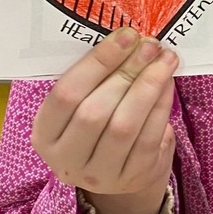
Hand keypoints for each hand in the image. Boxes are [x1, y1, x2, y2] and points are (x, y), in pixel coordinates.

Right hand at [31, 27, 177, 213]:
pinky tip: (167, 83)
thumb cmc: (96, 123)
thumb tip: (127, 40)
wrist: (116, 172)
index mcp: (45, 133)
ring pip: (125, 126)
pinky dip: (161, 106)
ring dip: (148, 86)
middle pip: (95, 111)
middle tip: (149, 45)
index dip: (97, 63)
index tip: (126, 36)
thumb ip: (93, 78)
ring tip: (165, 60)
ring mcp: (100, 174)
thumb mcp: (81, 104)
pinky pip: (149, 138)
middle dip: (127, 72)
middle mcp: (67, 159)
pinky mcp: (133, 177)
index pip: (65, 94)